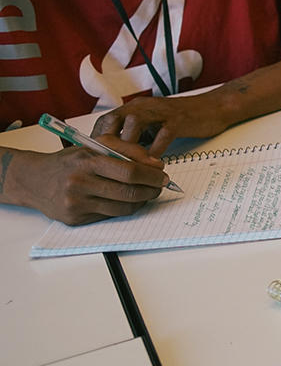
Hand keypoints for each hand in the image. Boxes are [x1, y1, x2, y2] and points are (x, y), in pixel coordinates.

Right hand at [0, 140, 167, 224]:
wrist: (33, 180)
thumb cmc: (69, 161)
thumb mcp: (95, 146)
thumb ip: (127, 150)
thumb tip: (156, 164)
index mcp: (88, 162)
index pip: (130, 172)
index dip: (152, 176)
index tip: (163, 175)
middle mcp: (80, 184)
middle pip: (129, 192)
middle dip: (151, 190)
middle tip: (160, 186)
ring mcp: (76, 204)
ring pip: (122, 208)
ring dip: (142, 201)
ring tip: (147, 193)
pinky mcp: (75, 219)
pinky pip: (109, 216)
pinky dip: (124, 209)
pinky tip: (128, 201)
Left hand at [94, 95, 229, 155]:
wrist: (215, 108)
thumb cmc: (181, 119)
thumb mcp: (152, 124)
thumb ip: (136, 135)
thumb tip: (116, 157)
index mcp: (135, 107)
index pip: (105, 121)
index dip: (97, 140)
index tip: (96, 159)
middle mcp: (144, 106)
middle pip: (115, 120)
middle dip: (109, 143)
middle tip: (109, 164)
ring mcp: (162, 112)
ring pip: (135, 124)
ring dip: (130, 146)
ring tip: (130, 166)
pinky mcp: (179, 120)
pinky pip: (162, 134)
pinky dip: (156, 149)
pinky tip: (154, 163)